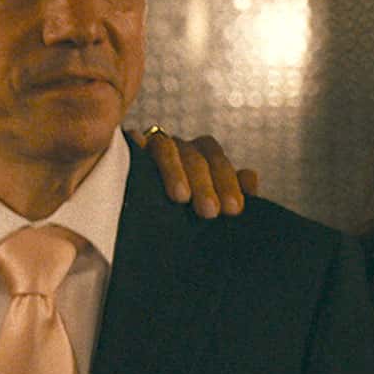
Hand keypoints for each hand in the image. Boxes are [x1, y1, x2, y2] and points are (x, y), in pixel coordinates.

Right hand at [132, 126, 258, 217]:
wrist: (137, 232)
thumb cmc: (181, 220)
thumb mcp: (209, 208)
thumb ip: (231, 193)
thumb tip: (249, 179)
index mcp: (199, 158)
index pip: (215, 158)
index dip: (227, 181)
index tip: (233, 210)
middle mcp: (176, 149)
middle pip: (194, 154)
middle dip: (205, 183)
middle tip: (210, 212)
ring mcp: (148, 148)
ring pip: (166, 147)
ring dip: (176, 171)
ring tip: (181, 198)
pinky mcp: (123, 151)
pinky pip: (131, 142)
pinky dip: (137, 145)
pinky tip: (139, 151)